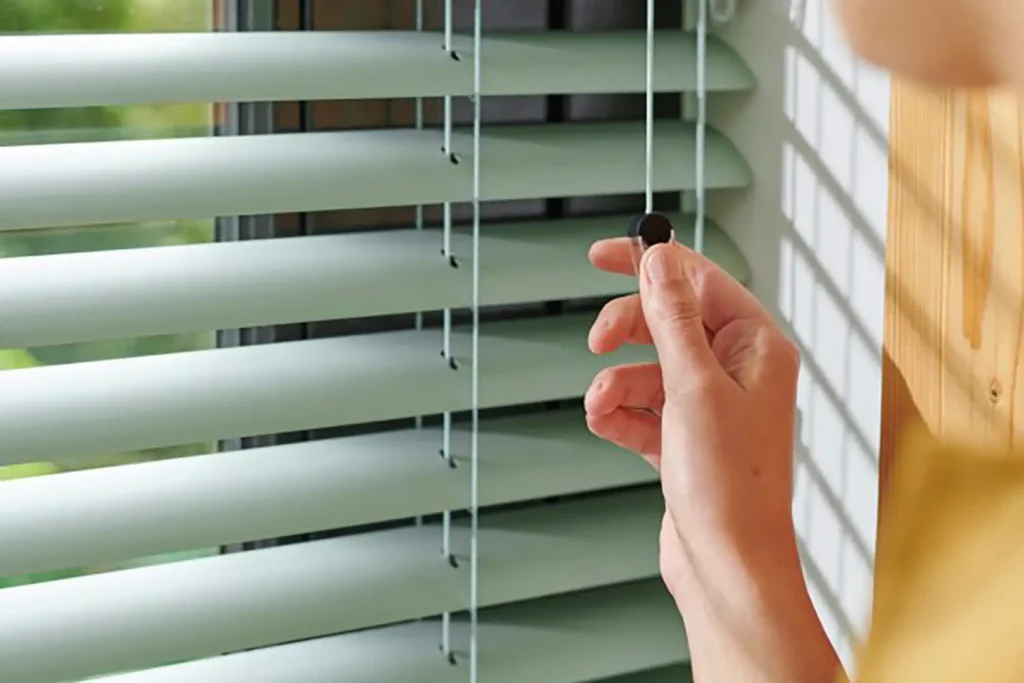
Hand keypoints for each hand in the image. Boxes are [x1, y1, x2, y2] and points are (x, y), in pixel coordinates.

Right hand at [584, 239, 838, 681]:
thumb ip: (672, 316)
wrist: (728, 567)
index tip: (601, 255)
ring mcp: (710, 407)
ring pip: (647, 367)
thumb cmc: (728, 484)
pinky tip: (607, 427)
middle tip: (594, 340)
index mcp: (756, 347)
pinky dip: (621, 414)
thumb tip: (658, 256)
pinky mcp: (686, 439)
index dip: (649, 261)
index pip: (699, 280)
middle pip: (668, 321)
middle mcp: (737, 371)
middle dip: (626, 330)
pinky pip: (643, 408)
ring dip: (616, 384)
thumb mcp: (691, 386)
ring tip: (601, 408)